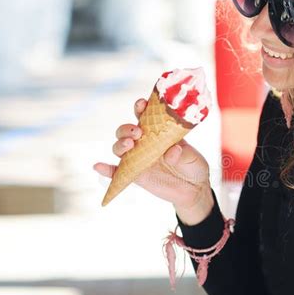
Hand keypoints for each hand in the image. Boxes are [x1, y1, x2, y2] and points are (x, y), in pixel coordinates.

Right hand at [93, 97, 212, 213]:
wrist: (194, 190)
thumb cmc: (194, 166)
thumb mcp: (193, 157)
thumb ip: (182, 153)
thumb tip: (172, 151)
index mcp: (158, 131)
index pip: (145, 116)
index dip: (140, 108)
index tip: (142, 105)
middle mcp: (145, 142)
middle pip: (126, 131)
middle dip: (127, 128)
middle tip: (138, 132)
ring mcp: (138, 158)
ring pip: (120, 148)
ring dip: (119, 144)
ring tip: (129, 145)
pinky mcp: (135, 175)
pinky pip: (117, 173)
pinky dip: (106, 170)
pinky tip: (98, 166)